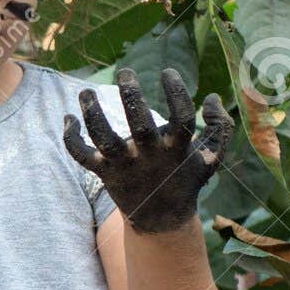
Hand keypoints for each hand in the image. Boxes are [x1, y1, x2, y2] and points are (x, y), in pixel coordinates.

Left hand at [63, 67, 232, 234]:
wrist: (161, 218)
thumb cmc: (185, 178)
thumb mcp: (211, 157)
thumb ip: (220, 127)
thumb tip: (212, 96)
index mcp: (176, 149)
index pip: (181, 118)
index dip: (176, 92)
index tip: (168, 71)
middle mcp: (149, 156)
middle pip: (139, 124)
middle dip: (131, 96)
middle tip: (126, 72)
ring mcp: (124, 165)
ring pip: (103, 137)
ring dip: (92, 113)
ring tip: (86, 92)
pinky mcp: (104, 172)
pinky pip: (81, 155)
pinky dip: (71, 138)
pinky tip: (69, 117)